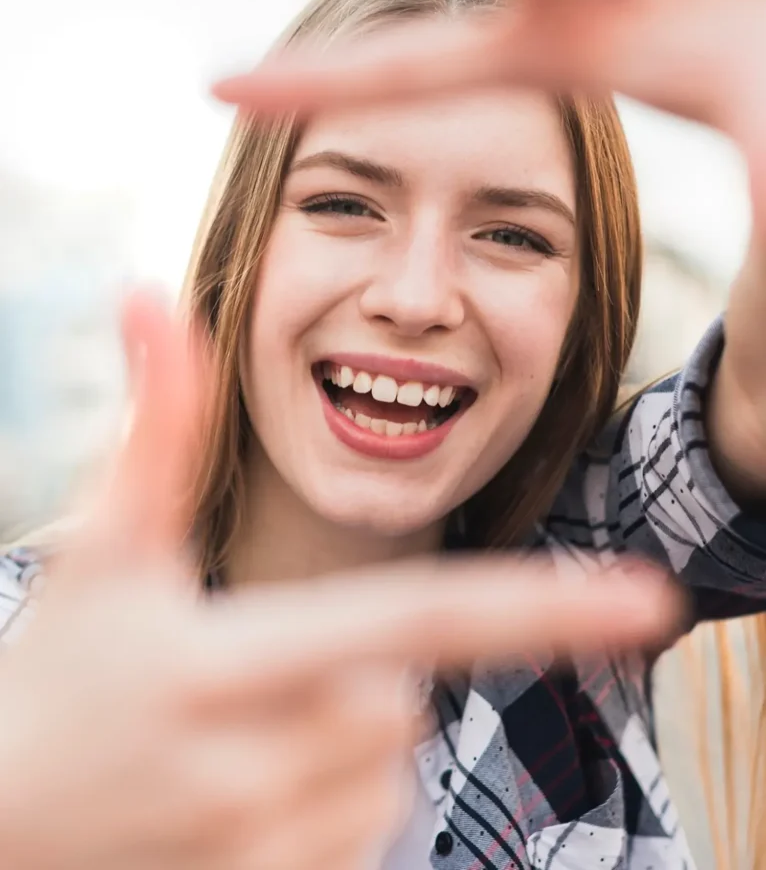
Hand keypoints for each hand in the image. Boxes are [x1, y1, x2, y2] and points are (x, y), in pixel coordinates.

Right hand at [0, 293, 680, 869]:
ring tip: (228, 738)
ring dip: (341, 734)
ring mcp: (269, 853)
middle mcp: (260, 771)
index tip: (648, 598)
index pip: (417, 621)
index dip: (539, 605)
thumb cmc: (57, 679)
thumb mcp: (105, 556)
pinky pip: (369, 827)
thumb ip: (155, 430)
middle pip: (403, 687)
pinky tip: (239, 796)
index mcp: (228, 665)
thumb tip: (147, 298)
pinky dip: (331, 796)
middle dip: (354, 663)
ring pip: (391, 760)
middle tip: (243, 670)